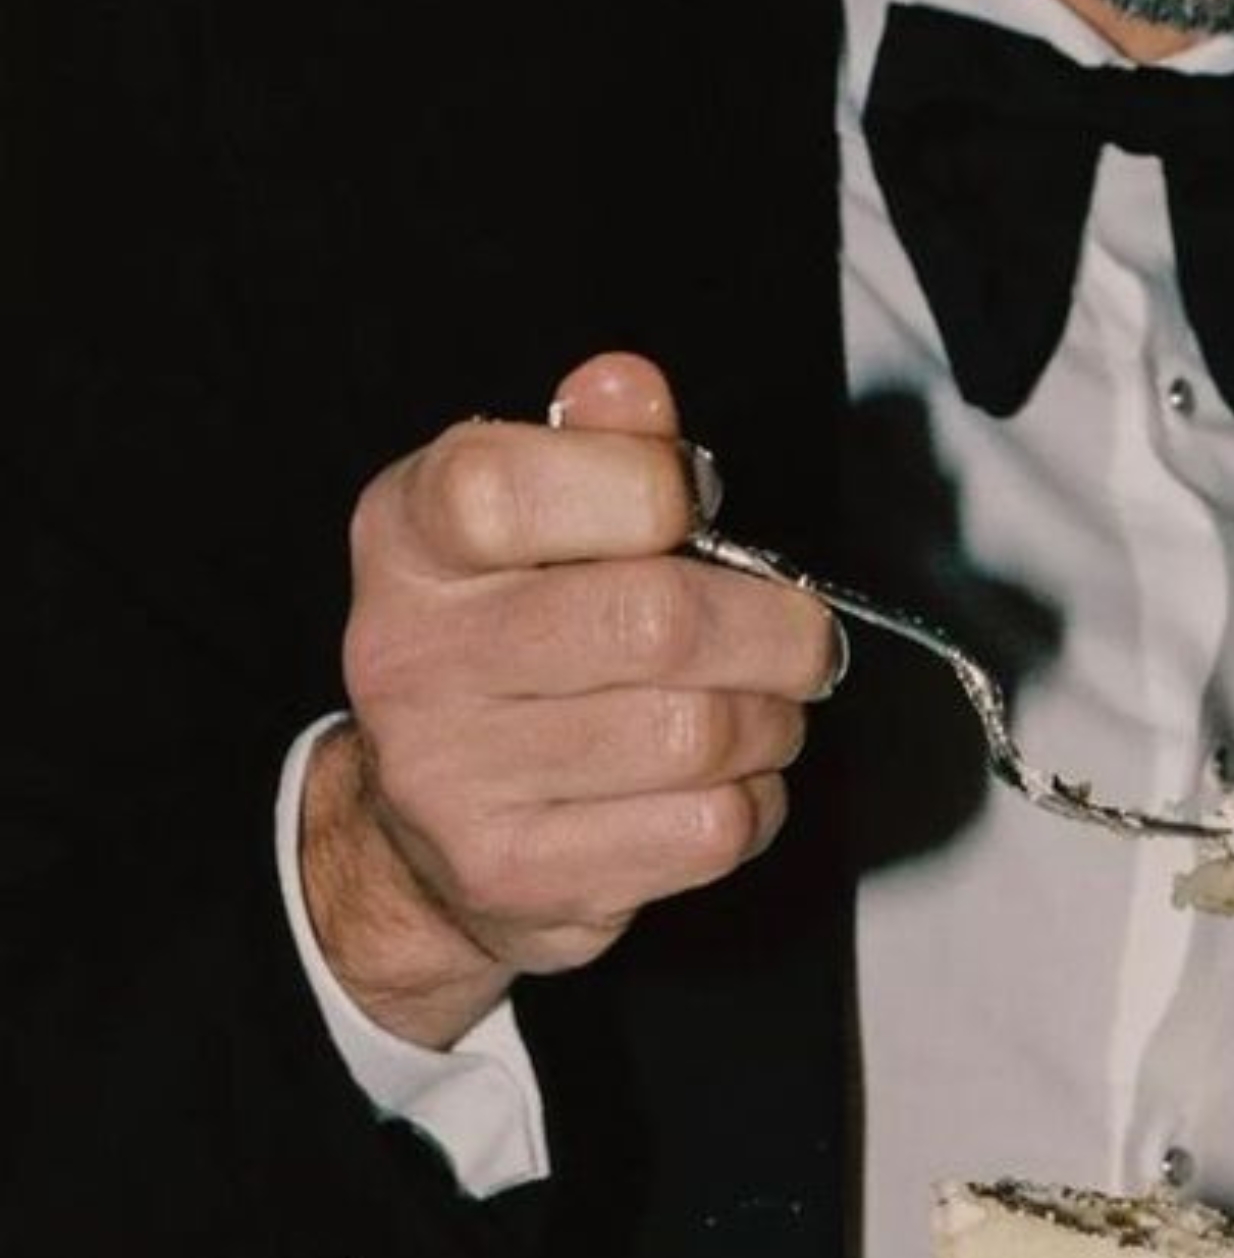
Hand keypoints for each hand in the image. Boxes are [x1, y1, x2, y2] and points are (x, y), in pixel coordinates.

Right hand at [303, 350, 841, 1045]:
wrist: (424, 840)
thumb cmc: (507, 659)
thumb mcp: (524, 530)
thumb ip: (592, 450)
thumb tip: (629, 385)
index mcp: (407, 541)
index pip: (511, 487)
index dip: (648, 487)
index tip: (697, 505)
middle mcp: (410, 656)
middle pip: (653, 623)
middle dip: (773, 630)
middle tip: (803, 639)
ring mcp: (454, 778)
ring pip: (696, 735)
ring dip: (772, 722)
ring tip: (765, 711)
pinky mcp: (517, 872)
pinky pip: (704, 828)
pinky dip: (754, 801)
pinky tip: (729, 783)